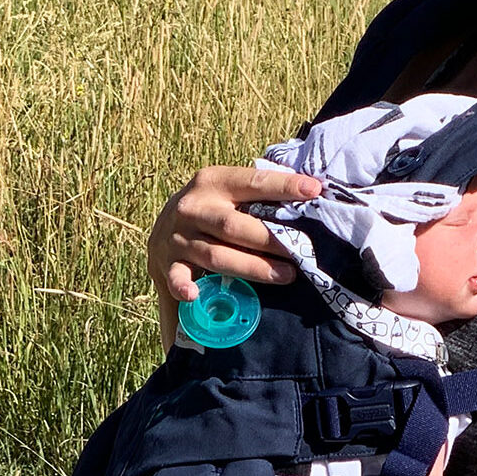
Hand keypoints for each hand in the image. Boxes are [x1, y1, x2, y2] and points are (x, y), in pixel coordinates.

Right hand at [148, 164, 322, 303]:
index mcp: (213, 181)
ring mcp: (179, 237)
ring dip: (252, 268)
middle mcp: (194, 207)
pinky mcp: (169, 263)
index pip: (253, 182)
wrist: (163, 228)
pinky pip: (176, 277)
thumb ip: (260, 191)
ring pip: (217, 255)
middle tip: (302, 250)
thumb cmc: (213, 207)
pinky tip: (194, 294)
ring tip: (286, 275)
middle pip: (234, 225)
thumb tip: (311, 190)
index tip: (313, 191)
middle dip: (270, 239)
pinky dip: (183, 286)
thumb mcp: (229, 189)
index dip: (283, 186)